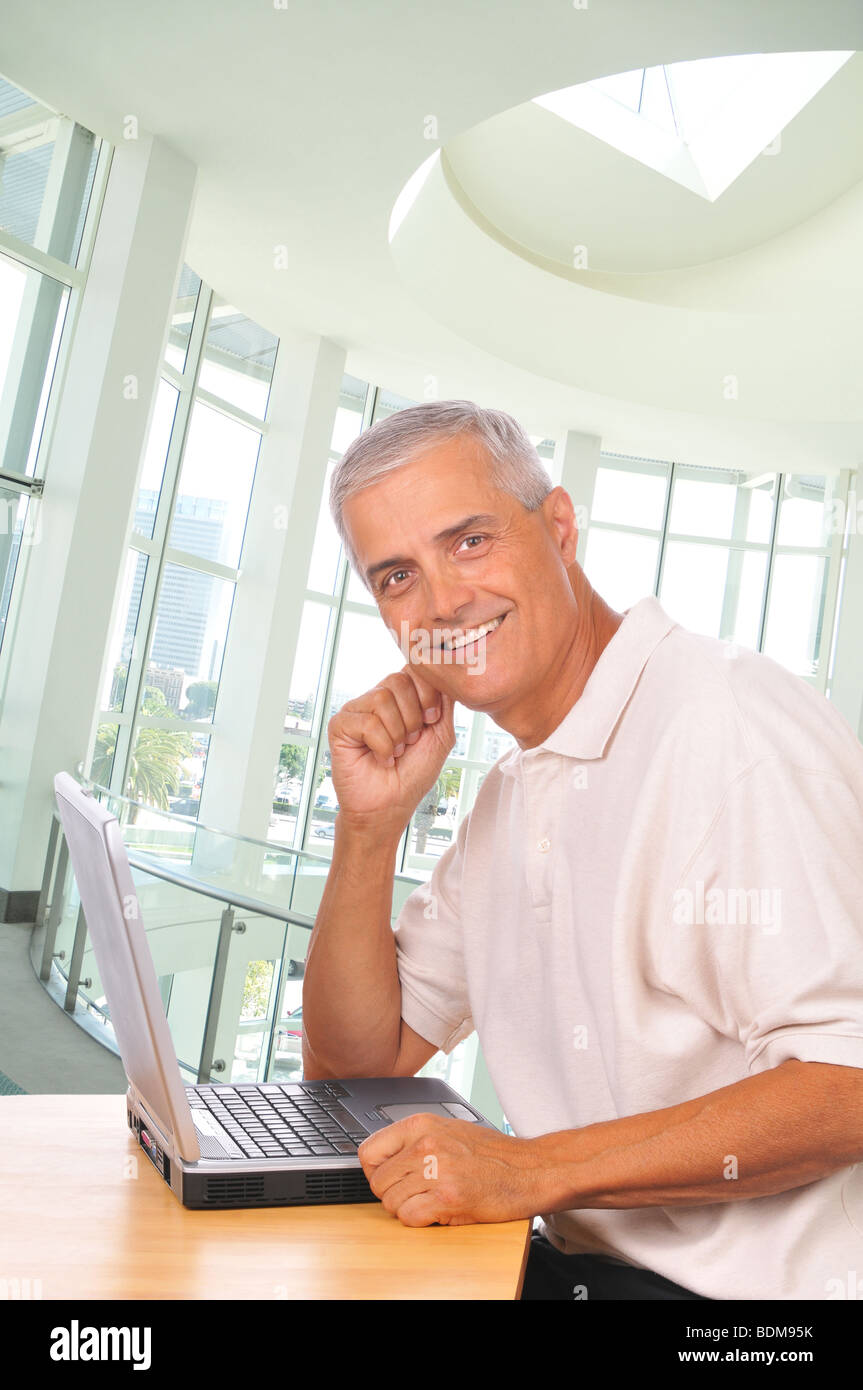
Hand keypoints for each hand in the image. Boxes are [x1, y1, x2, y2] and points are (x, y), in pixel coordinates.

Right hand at [328, 666, 455, 831]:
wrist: (390, 806)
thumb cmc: (413, 774)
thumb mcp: (441, 734)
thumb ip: (445, 701)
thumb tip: (443, 672)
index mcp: (400, 696)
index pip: (414, 669)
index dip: (428, 694)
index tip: (430, 721)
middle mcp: (376, 698)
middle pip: (399, 679)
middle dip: (413, 717)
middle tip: (409, 742)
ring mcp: (356, 710)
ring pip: (382, 698)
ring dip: (397, 734)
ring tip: (394, 751)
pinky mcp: (339, 726)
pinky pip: (367, 722)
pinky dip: (381, 746)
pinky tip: (379, 758)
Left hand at [357, 1112, 546, 1225]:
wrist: (529, 1168)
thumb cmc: (493, 1153)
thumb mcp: (449, 1130)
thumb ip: (416, 1140)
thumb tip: (384, 1157)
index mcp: (422, 1124)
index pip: (368, 1151)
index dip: (374, 1171)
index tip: (387, 1178)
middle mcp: (426, 1144)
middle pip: (378, 1182)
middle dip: (392, 1194)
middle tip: (414, 1194)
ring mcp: (437, 1170)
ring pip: (391, 1203)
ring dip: (407, 1209)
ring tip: (429, 1202)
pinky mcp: (449, 1197)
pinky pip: (410, 1217)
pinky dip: (420, 1221)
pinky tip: (438, 1211)